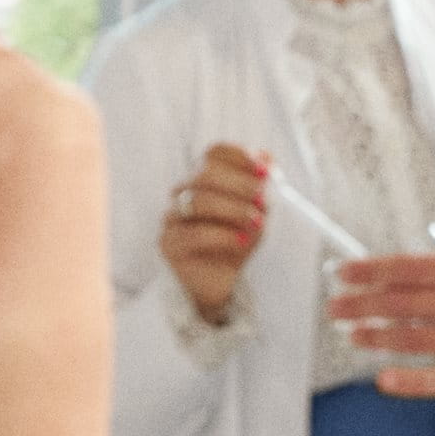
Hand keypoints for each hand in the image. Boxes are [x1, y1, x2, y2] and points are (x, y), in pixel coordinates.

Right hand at [162, 145, 269, 324]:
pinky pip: (193, 234)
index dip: (239, 157)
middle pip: (205, 175)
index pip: (214, 153)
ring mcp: (172, 217)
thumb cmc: (239, 241)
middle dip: (239, 185)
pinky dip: (222, 235)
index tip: (265, 171)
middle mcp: (184, 192)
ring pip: (198, 202)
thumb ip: (262, 186)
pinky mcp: (168, 244)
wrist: (223, 281)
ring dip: (233, 210)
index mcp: (204, 178)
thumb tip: (266, 156)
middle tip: (264, 200)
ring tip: (257, 222)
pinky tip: (241, 240)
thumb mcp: (258, 212)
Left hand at [329, 257, 434, 401]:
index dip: (371, 270)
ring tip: (352, 337)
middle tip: (335, 307)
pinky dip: (407, 379)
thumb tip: (426, 283)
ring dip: (376, 336)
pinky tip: (384, 379)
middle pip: (402, 300)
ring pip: (412, 336)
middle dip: (362, 303)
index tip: (345, 272)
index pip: (411, 267)